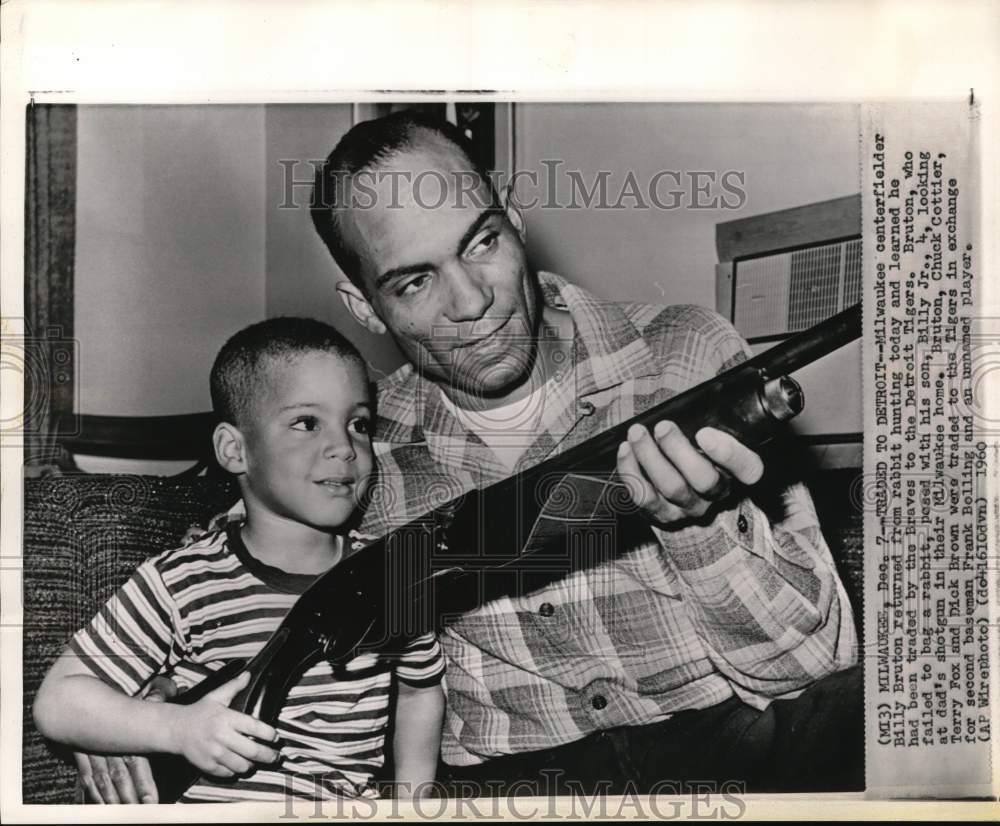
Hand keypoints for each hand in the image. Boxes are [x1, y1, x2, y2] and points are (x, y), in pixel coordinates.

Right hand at [74, 675, 177, 803]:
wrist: (74, 689)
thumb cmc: (112, 688)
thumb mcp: (138, 686)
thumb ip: (157, 690)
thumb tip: (172, 686)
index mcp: (125, 732)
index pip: (136, 762)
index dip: (144, 783)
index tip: (151, 801)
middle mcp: (107, 744)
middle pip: (119, 776)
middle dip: (129, 796)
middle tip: (139, 812)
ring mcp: (92, 749)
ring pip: (103, 779)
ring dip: (111, 798)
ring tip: (121, 811)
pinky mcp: (80, 750)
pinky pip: (86, 774)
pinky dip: (92, 791)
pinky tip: (97, 802)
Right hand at [169, 671, 280, 777]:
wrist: (175, 729)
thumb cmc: (199, 712)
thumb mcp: (216, 696)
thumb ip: (234, 686)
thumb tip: (248, 675)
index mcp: (227, 719)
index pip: (255, 728)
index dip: (270, 734)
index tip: (276, 738)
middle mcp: (222, 737)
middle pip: (252, 751)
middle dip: (268, 755)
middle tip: (275, 756)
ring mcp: (214, 753)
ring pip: (242, 766)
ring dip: (252, 765)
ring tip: (256, 761)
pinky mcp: (208, 766)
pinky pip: (229, 773)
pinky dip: (236, 771)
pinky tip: (238, 765)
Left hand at [616, 422, 763, 526]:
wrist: (673, 481)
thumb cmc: (693, 443)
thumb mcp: (708, 429)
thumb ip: (710, 416)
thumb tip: (699, 388)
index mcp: (735, 471)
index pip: (748, 469)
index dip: (729, 454)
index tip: (704, 433)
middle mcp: (715, 494)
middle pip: (704, 480)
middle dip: (679, 451)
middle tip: (663, 427)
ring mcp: (688, 507)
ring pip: (673, 488)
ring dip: (651, 457)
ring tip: (637, 433)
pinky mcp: (661, 514)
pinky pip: (644, 497)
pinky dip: (632, 471)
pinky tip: (626, 450)